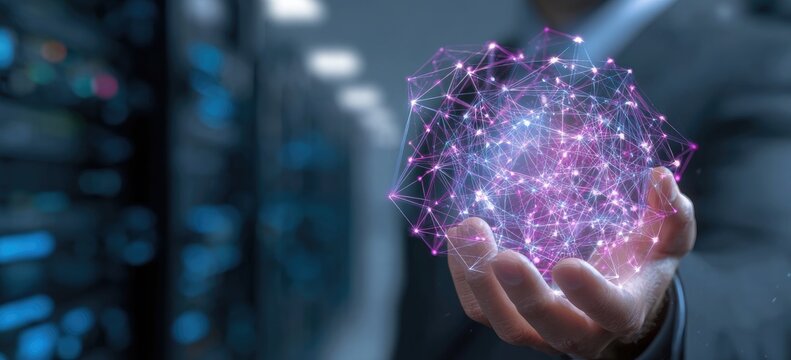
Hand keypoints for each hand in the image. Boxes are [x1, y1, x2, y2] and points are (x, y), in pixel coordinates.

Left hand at [446, 167, 695, 357]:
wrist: (615, 303)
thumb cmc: (641, 262)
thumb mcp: (666, 238)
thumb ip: (671, 212)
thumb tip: (660, 176)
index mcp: (623, 310)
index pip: (611, 311)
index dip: (590, 294)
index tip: (566, 264)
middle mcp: (582, 332)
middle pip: (550, 328)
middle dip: (523, 295)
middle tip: (501, 255)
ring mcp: (543, 332)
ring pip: (507, 325)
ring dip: (480, 285)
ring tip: (466, 232)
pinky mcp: (514, 321)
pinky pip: (482, 311)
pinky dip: (464, 279)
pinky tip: (458, 239)